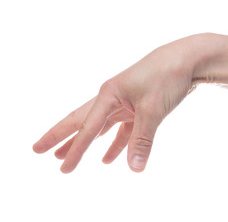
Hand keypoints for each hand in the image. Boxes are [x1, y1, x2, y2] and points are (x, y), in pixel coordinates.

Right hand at [33, 34, 206, 172]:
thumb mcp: (152, 109)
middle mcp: (113, 98)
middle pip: (82, 122)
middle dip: (62, 138)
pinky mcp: (139, 107)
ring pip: (99, 128)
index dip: (74, 149)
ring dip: (85, 143)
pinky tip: (108, 158)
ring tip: (65, 157)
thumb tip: (134, 169)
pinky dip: (115, 144)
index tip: (62, 167)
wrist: (188, 59)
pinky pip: (122, 130)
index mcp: (109, 95)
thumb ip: (142, 140)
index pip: (87, 128)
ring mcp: (125, 103)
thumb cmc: (167, 76)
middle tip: (39, 150)